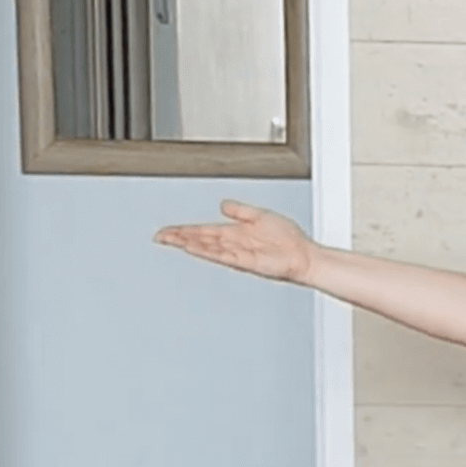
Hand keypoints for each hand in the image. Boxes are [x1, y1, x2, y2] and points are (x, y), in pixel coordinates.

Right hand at [153, 200, 316, 283]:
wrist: (305, 255)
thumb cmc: (289, 240)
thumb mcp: (260, 216)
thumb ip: (240, 211)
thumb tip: (223, 204)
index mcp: (234, 233)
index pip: (203, 231)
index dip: (184, 231)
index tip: (166, 231)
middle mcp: (233, 244)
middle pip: (200, 240)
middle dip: (180, 238)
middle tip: (160, 236)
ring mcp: (238, 254)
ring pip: (207, 248)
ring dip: (189, 244)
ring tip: (171, 241)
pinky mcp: (247, 262)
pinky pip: (223, 256)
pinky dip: (208, 252)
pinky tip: (194, 248)